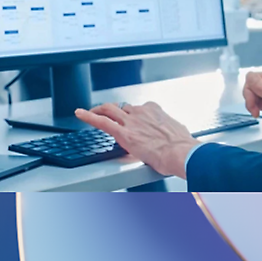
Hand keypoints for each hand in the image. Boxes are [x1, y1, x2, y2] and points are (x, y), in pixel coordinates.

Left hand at [75, 102, 198, 178]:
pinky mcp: (123, 134)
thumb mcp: (176, 131)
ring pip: (109, 110)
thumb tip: (172, 135)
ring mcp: (131, 121)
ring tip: (89, 112)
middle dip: (111, 109)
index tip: (130, 119)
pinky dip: (88, 116)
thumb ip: (167, 131)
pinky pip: (101, 121)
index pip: (138, 108)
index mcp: (154, 110)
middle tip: (104, 112)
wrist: (180, 152)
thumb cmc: (182, 145)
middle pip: (122, 107)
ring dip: (98, 110)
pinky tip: (79, 114)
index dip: (132, 114)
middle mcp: (141, 112)